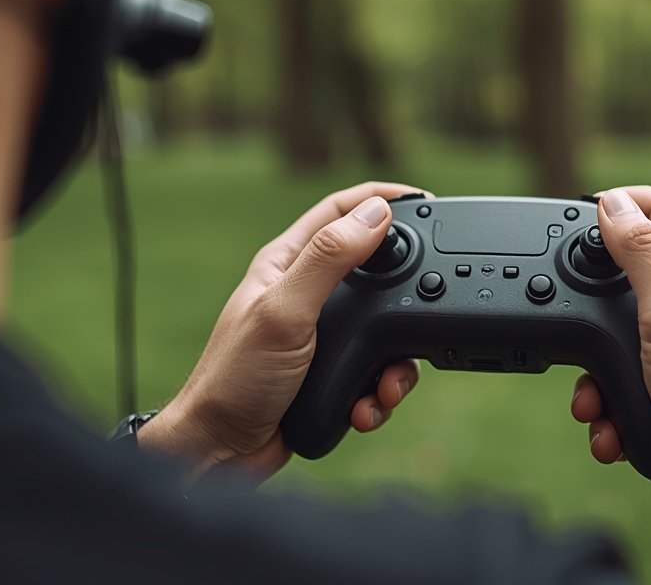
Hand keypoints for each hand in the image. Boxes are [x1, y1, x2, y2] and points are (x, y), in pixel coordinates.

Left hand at [139, 182, 426, 480]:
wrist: (221, 451)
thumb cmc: (234, 378)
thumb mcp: (285, 310)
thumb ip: (329, 259)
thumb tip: (375, 214)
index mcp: (288, 263)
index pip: (339, 211)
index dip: (379, 199)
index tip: (423, 198)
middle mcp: (306, 294)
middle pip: (375, 272)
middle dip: (403, 296)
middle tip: (429, 303)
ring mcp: (321, 335)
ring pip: (383, 330)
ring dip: (394, 362)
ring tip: (384, 385)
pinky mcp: (333, 372)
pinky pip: (375, 372)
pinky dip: (379, 393)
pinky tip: (364, 407)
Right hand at [570, 186, 650, 534]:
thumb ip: (640, 252)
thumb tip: (613, 203)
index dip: (619, 203)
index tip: (578, 214)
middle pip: (623, 277)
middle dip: (589, 309)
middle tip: (573, 322)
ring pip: (612, 340)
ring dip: (593, 373)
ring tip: (595, 399)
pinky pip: (619, 384)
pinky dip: (607, 406)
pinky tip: (612, 427)